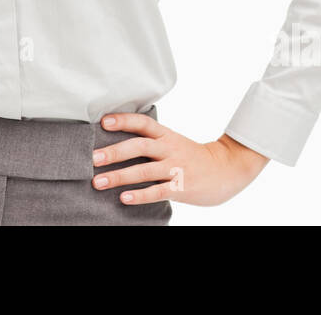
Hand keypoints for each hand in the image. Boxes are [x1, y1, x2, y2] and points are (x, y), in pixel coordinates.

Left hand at [90, 111, 269, 206]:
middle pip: (140, 146)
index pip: (143, 123)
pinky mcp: (181, 187)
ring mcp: (176, 168)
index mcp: (166, 135)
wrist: (227, 170)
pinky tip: (123, 198)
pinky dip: (140, 195)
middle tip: (93, 158)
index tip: (103, 122)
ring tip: (98, 182)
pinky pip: (157, 191)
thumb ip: (151, 142)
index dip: (123, 120)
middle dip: (114, 152)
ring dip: (119, 176)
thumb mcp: (173, 142)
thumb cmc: (192, 157)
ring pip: (144, 171)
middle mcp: (170, 149)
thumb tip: (116, 142)